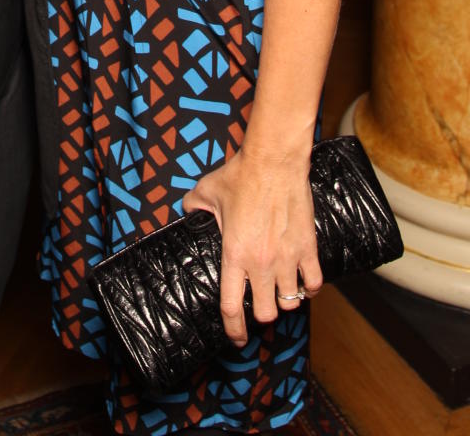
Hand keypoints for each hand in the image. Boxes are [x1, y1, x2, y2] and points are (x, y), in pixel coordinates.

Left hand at [182, 148, 321, 344]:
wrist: (273, 161)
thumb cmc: (239, 175)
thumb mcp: (206, 191)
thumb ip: (193, 206)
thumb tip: (185, 211)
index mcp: (234, 254)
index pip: (231, 307)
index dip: (233, 329)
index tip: (236, 338)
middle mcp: (261, 263)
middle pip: (265, 313)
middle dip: (261, 314)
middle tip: (259, 305)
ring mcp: (287, 257)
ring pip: (291, 302)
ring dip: (285, 300)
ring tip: (279, 291)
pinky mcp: (307, 248)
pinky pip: (315, 283)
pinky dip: (310, 287)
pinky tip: (303, 281)